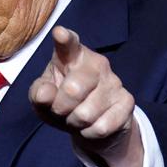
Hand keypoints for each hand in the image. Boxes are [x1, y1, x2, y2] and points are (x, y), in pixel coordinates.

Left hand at [29, 26, 142, 166]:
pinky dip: (89, 133)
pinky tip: (91, 126)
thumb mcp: (44, 98)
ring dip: (75, 123)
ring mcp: (114, 81)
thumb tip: (44, 95)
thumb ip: (39, 93)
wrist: (92, 125)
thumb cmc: (62, 102)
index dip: (64, 39)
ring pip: (85, 114)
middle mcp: (96, 63)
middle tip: (61, 110)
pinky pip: (101, 127)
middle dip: (60, 108)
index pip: (68, 44)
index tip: (59, 33)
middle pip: (72, 90)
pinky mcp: (127, 101)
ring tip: (76, 118)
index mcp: (72, 55)